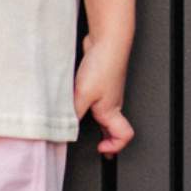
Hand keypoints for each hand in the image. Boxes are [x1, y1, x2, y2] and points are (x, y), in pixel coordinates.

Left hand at [73, 33, 134, 158]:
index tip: (101, 149)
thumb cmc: (103, 66)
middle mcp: (112, 103)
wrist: (107, 41)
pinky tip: (75, 100)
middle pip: (113, 127)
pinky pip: (95, 98)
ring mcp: (107, 92)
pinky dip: (87, 103)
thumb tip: (66, 126)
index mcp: (112, 111)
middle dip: (106, 138)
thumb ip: (74, 111)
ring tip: (81, 125)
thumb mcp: (83, 93)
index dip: (115, 146)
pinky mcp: (99, 80)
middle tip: (99, 146)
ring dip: (95, 120)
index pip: (124, 136)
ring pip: (104, 112)